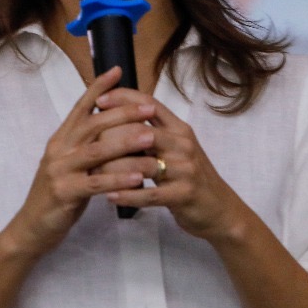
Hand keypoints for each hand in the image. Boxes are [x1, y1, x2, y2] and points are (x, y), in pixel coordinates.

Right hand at [3, 67, 157, 256]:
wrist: (31, 227)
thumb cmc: (58, 194)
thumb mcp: (70, 164)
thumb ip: (86, 145)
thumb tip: (113, 124)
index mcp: (61, 138)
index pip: (80, 106)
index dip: (98, 87)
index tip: (118, 70)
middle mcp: (58, 149)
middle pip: (93, 124)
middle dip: (123, 113)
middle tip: (150, 107)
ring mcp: (60, 170)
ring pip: (96, 151)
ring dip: (126, 142)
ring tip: (151, 137)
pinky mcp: (65, 193)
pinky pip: (96, 183)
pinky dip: (119, 178)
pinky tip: (139, 177)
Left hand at [94, 87, 250, 241]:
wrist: (220, 209)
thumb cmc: (190, 177)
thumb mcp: (177, 149)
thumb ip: (154, 133)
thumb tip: (120, 117)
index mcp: (180, 129)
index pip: (150, 104)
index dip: (124, 98)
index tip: (99, 99)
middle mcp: (183, 144)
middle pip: (142, 131)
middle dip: (111, 134)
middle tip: (87, 141)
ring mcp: (185, 169)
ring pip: (142, 164)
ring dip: (114, 169)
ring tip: (91, 173)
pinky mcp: (184, 194)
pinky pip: (150, 194)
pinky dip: (128, 195)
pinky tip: (109, 196)